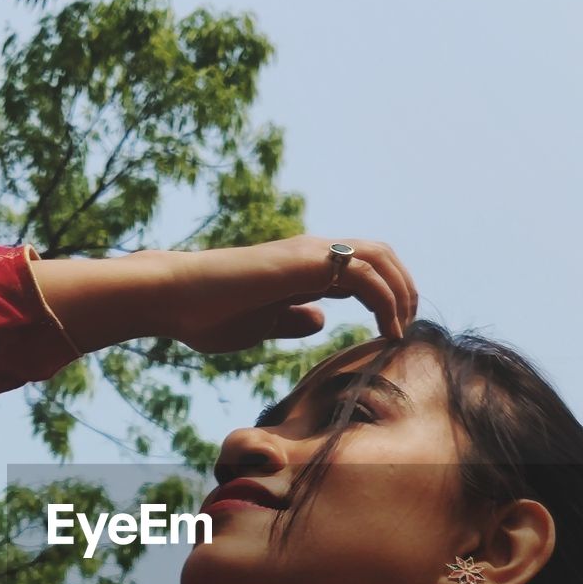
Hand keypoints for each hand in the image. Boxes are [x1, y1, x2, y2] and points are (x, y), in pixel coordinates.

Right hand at [160, 235, 417, 354]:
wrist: (175, 298)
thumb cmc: (206, 314)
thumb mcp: (261, 325)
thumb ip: (291, 319)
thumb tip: (319, 320)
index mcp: (301, 267)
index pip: (360, 268)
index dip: (385, 294)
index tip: (391, 329)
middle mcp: (310, 253)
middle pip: (380, 256)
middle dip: (403, 287)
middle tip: (407, 325)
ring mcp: (308, 253)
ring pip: (379, 259)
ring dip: (401, 292)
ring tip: (402, 328)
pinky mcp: (304, 262)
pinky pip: (363, 275)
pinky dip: (386, 300)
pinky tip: (387, 330)